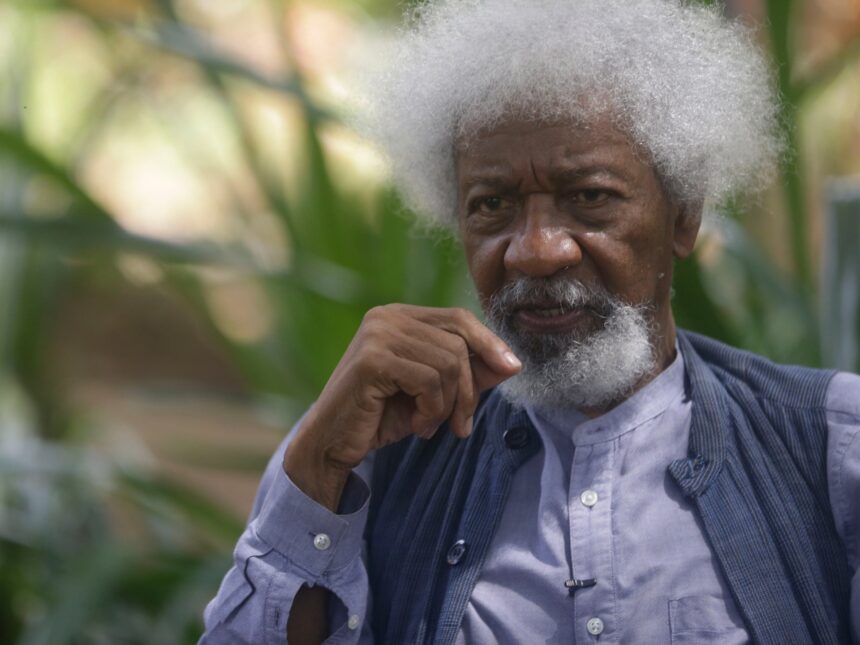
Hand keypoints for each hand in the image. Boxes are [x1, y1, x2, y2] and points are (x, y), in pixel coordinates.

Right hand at [283, 304, 520, 508]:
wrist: (332, 444)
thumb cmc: (380, 418)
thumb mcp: (432, 394)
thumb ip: (467, 375)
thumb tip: (512, 364)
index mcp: (399, 316)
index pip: (458, 318)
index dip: (489, 342)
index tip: (513, 369)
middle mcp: (386, 317)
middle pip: (458, 342)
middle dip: (467, 389)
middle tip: (459, 424)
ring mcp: (377, 334)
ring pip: (448, 363)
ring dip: (446, 405)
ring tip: (427, 425)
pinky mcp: (372, 359)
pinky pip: (428, 380)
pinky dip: (431, 410)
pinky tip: (415, 425)